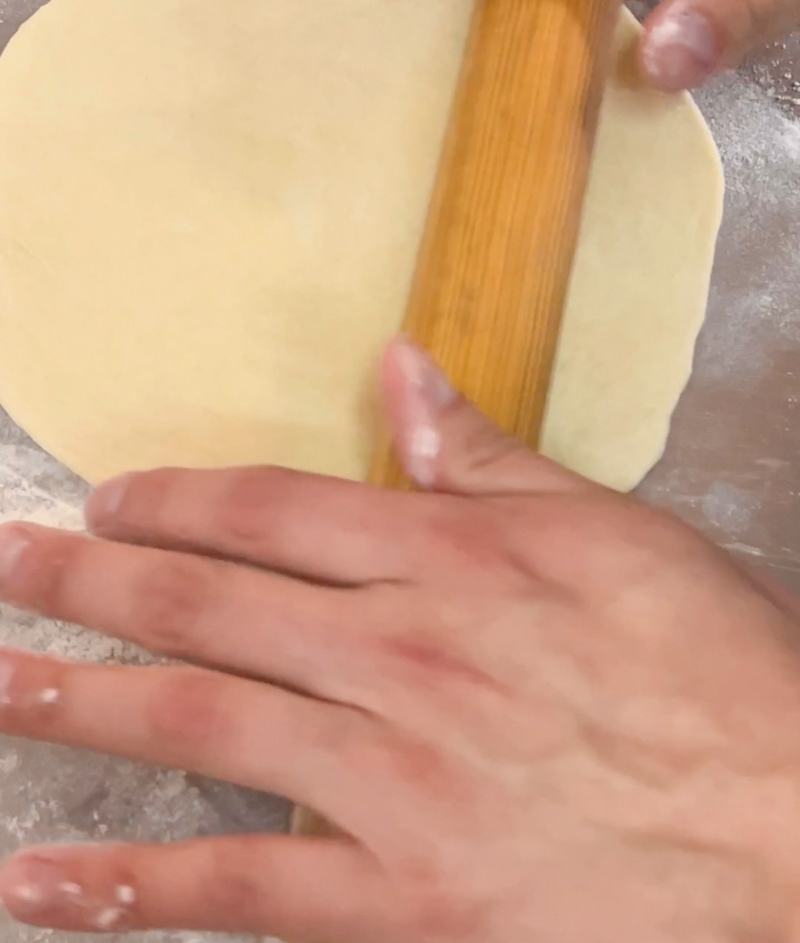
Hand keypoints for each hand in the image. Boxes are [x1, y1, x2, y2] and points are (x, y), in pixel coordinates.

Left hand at [1, 337, 799, 938]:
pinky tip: (41, 881)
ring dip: (79, 701)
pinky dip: (132, 884)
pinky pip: (239, 888)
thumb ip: (486, 456)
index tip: (110, 497)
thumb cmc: (712, 663)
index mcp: (444, 559)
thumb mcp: (609, 527)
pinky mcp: (401, 896)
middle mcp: (393, 655)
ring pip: (196, 724)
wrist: (788, 821)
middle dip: (89, 581)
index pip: (270, 510)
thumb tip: (402, 370)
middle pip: (206, 605)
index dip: (176, 498)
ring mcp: (387, 778)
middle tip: (4, 564)